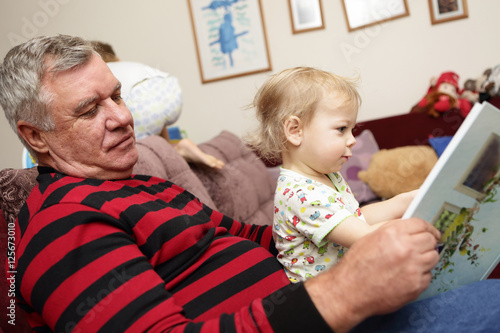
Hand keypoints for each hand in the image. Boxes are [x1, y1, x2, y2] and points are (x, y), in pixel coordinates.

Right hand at [304, 218, 439, 332]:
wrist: (350, 291)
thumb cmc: (356, 265)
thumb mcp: (370, 238)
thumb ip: (392, 231)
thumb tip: (410, 230)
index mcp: (393, 233)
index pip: (421, 224)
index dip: (428, 228)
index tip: (431, 232)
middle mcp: (406, 248)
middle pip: (430, 240)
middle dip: (428, 242)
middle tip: (423, 247)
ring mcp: (413, 268)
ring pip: (433, 257)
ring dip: (426, 258)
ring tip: (414, 262)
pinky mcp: (416, 285)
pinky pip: (428, 276)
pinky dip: (421, 275)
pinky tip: (407, 276)